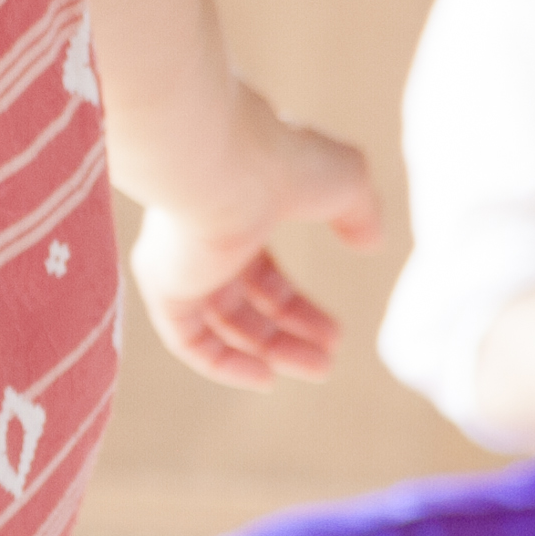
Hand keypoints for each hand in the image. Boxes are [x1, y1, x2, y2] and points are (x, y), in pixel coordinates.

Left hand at [126, 111, 382, 387]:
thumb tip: (371, 242)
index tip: (336, 333)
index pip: (262, 275)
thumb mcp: (344, 181)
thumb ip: (360, 211)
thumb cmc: (284, 158)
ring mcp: (178, 263)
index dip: (299, 308)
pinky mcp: (162, 283)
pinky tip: (266, 377)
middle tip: (328, 359)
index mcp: (235, 212)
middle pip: (243, 305)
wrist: (223, 159)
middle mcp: (200, 240)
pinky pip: (188, 339)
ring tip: (318, 368)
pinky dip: (224, 363)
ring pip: (220, 324)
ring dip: (270, 352)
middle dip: (289, 335)